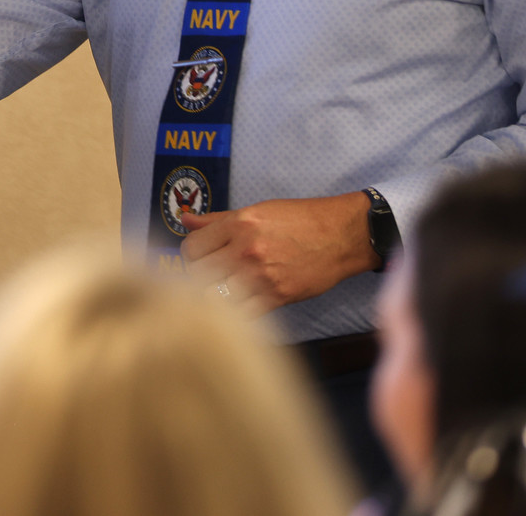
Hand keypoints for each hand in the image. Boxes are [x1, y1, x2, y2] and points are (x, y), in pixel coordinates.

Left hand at [179, 191, 375, 313]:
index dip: (191, 256)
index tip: (201, 259)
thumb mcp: (256, 210)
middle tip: (210, 277)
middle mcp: (245, 250)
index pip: (191, 249)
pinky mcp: (277, 297)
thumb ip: (217, 219)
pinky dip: (235, 313)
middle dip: (198, 278)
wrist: (341, 236)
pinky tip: (240, 305)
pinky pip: (241, 315)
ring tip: (222, 293)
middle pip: (197, 275)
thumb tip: (185, 220)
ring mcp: (261, 276)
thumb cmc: (299, 220)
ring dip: (213, 298)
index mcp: (238, 225)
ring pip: (213, 298)